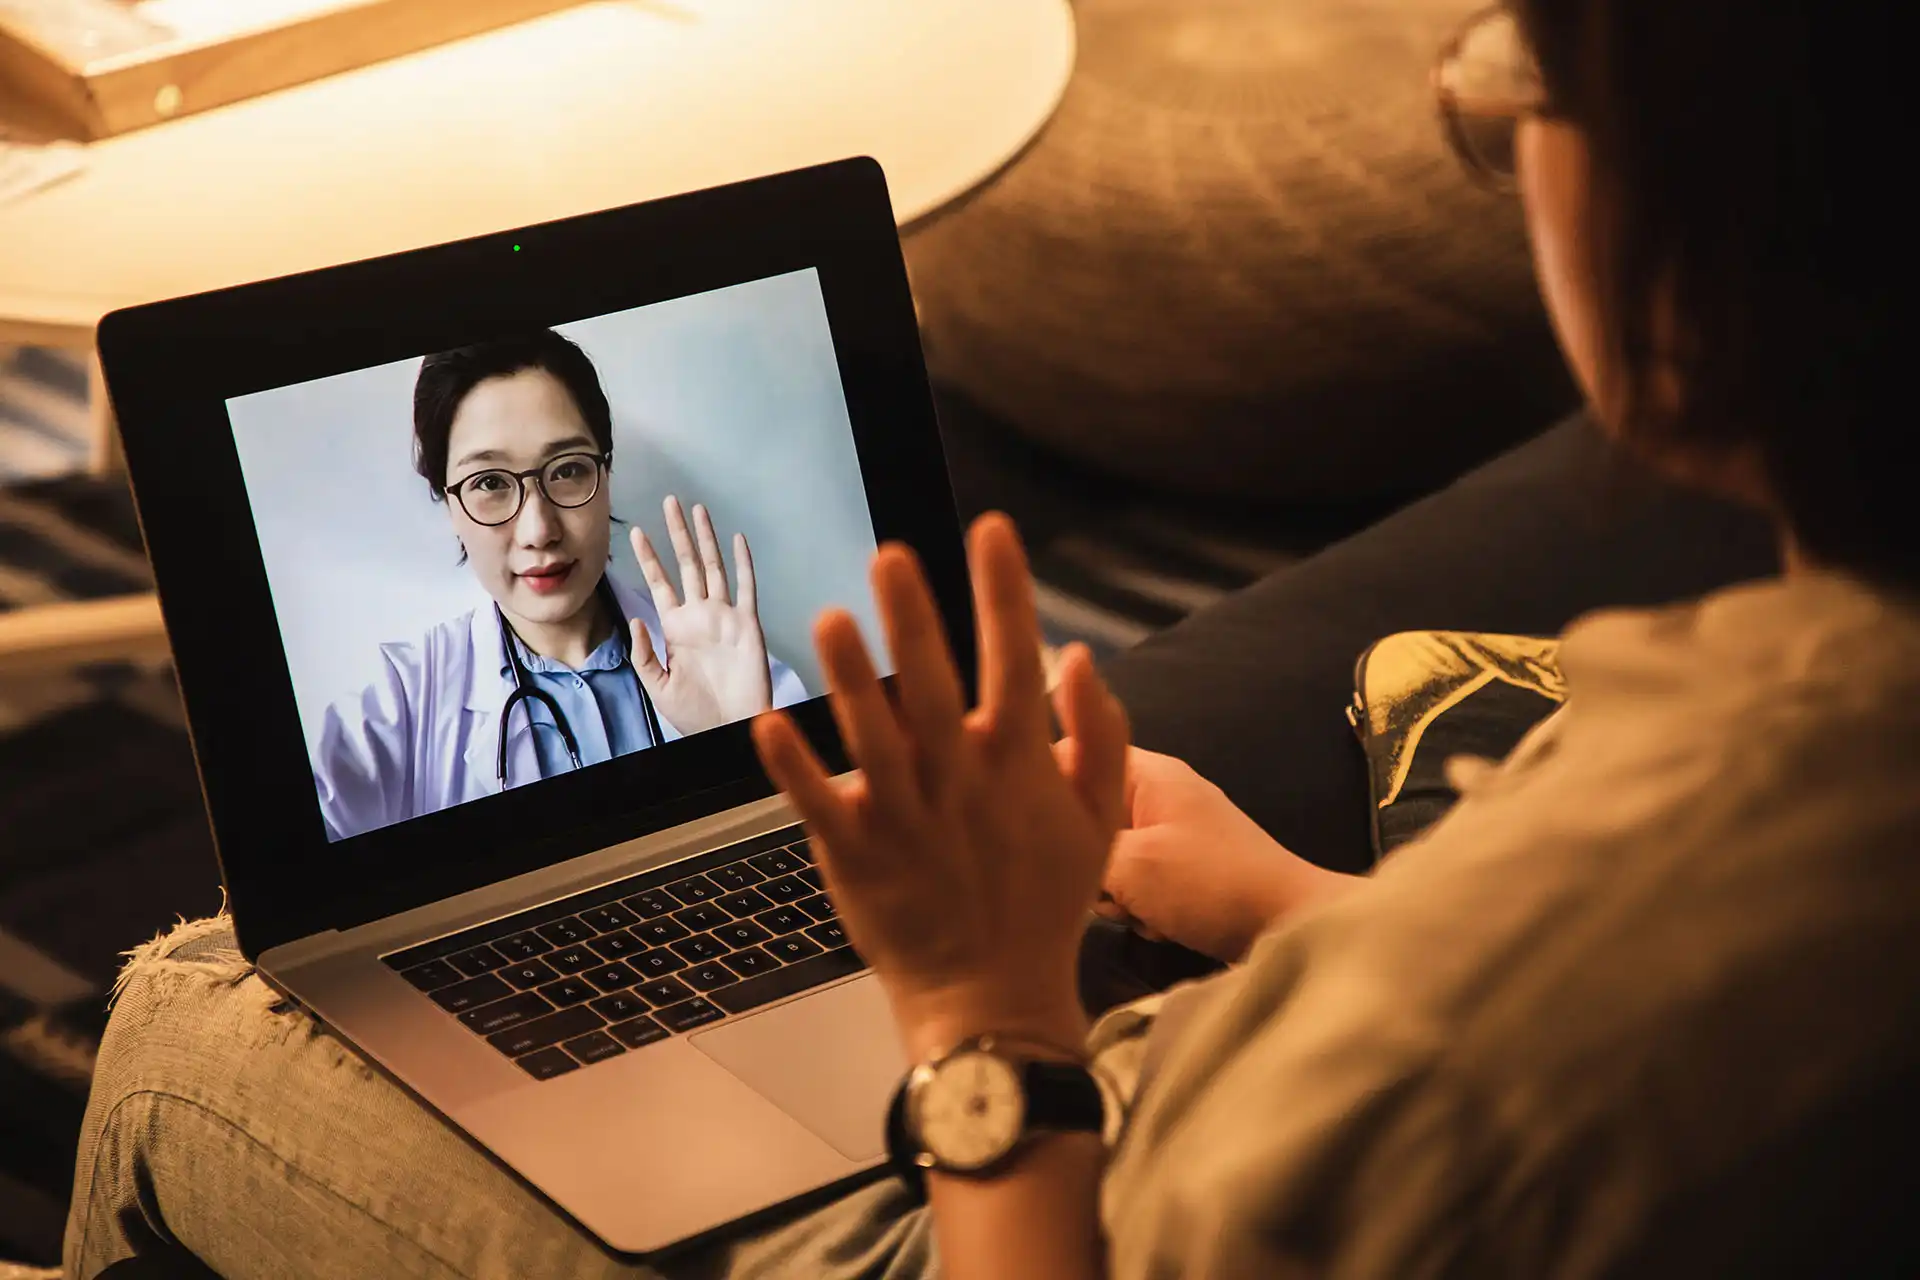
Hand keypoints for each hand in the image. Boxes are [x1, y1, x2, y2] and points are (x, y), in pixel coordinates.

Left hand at [629, 496, 773, 733]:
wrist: (730, 728)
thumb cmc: (696, 714)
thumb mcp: (656, 686)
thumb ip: (643, 654)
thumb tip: (636, 620)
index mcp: (676, 627)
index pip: (659, 583)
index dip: (647, 557)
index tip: (635, 532)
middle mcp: (700, 615)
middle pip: (686, 565)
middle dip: (676, 533)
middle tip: (668, 503)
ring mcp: (724, 617)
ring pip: (714, 567)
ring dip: (705, 539)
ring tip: (696, 510)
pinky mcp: (748, 624)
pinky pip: (746, 588)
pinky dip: (743, 563)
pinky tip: (737, 540)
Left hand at [751, 514, 1129, 1061]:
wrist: (994, 997)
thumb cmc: (1044, 902)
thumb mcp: (1101, 819)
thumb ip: (1100, 734)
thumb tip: (1078, 658)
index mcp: (1018, 761)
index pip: (1013, 657)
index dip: (1003, 590)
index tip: (990, 530)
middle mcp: (961, 780)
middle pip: (933, 684)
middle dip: (914, 618)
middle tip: (891, 555)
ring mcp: (906, 817)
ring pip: (874, 736)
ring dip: (850, 678)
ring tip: (829, 620)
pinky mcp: (857, 855)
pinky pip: (819, 803)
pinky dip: (795, 768)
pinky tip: (771, 724)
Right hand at [1070, 746, 1360, 962]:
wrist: (1289, 925)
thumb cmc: (1208, 884)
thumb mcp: (1130, 864)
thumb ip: (1077, 845)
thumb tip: (1043, 839)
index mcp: (1147, 774)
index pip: (1071, 754)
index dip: (1043, 790)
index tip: (1029, 833)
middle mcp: (1159, 794)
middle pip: (1087, 814)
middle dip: (1086, 858)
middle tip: (1105, 887)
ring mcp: (1174, 833)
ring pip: (1110, 856)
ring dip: (1116, 891)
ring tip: (1138, 911)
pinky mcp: (1185, 871)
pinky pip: (1139, 882)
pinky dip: (1143, 905)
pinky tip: (1158, 925)